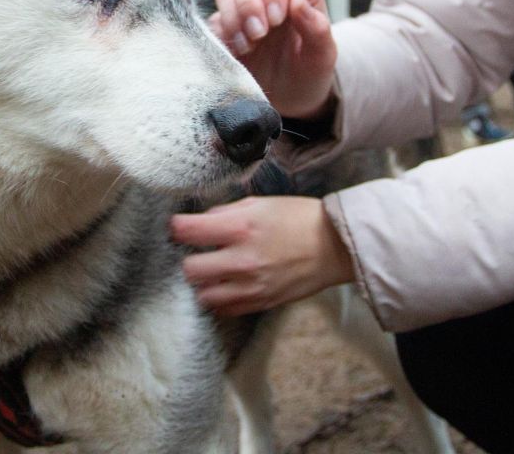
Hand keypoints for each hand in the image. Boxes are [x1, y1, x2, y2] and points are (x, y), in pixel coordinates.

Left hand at [171, 196, 354, 315]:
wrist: (336, 247)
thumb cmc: (300, 218)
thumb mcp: (262, 203)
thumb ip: (228, 212)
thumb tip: (204, 222)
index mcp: (241, 228)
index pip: (188, 231)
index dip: (177, 227)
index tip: (179, 227)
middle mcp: (242, 259)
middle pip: (190, 270)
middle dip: (190, 258)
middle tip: (199, 252)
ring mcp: (251, 286)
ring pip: (204, 295)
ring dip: (205, 283)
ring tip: (214, 272)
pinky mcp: (261, 302)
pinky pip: (226, 310)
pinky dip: (221, 299)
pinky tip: (229, 286)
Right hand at [209, 0, 336, 119]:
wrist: (290, 102)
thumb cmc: (311, 74)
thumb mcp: (323, 56)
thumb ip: (317, 28)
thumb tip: (297, 0)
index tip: (276, 19)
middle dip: (249, 2)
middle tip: (259, 34)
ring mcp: (245, 10)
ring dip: (233, 17)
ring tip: (248, 46)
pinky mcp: (225, 29)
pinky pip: (213, 19)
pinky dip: (222, 34)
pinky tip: (238, 53)